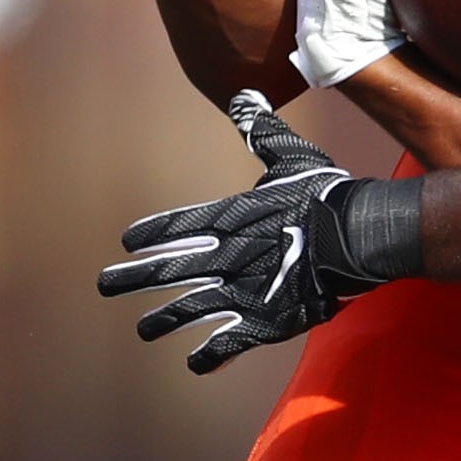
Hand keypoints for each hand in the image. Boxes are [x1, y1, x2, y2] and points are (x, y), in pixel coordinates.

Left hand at [97, 90, 424, 370]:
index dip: (151, 234)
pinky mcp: (264, 321)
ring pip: (191, 310)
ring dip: (164, 320)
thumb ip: (262, 132)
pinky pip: (229, 343)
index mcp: (228, 218)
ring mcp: (242, 291)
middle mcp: (225, 256)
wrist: (355, 236)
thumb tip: (245, 96)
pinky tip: (194, 364)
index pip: (177, 227)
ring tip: (144, 329)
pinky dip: (210, 356)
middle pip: (170, 270)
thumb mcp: (290, 157)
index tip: (127, 242)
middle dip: (135, 278)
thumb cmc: (324, 194)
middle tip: (105, 284)